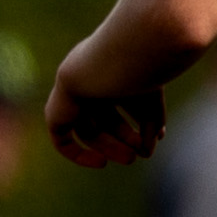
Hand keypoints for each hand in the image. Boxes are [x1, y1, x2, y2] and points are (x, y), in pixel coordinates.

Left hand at [44, 68, 163, 167]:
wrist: (119, 54)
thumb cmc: (143, 70)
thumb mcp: (152, 100)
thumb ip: (152, 125)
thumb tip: (146, 153)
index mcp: (111, 69)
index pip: (125, 103)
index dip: (142, 123)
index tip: (158, 135)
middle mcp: (89, 79)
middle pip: (105, 119)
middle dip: (125, 139)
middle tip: (142, 154)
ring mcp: (71, 92)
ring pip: (88, 129)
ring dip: (110, 147)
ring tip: (131, 158)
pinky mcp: (57, 106)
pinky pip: (61, 136)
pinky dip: (77, 153)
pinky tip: (101, 162)